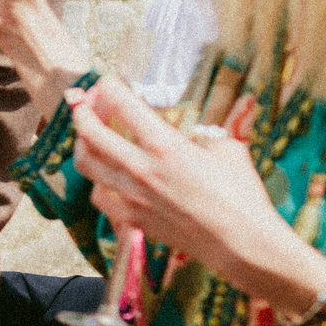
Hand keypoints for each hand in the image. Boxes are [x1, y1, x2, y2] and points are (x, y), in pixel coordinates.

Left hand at [69, 78, 322, 312]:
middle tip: (83, 102)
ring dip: (82, 144)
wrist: (243, 244)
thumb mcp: (228, 150)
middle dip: (81, 111)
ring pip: (87, 164)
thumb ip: (203, 136)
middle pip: (91, 133)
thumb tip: (194, 134)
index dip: (110, 86)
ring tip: (88, 136)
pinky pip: (99, 196)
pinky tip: (105, 175)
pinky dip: (97, 181)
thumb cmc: (242, 195)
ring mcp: (132, 196)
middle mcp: (141, 169)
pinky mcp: (133, 219)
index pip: (123, 104)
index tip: (109, 81)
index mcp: (165, 145)